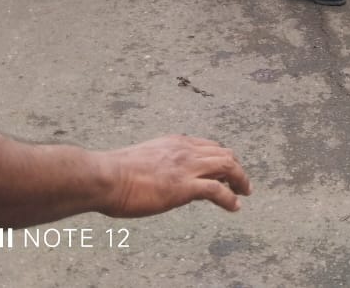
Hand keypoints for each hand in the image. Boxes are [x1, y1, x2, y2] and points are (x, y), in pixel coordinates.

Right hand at [99, 135, 251, 215]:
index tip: (225, 168)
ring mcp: (186, 168)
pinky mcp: (184, 187)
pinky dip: (230, 198)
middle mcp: (185, 150)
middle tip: (241, 182)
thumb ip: (156, 164)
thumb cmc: (112, 172)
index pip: (208, 146)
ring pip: (227, 166)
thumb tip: (157, 177)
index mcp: (174, 143)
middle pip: (223, 153)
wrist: (104, 176)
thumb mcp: (141, 160)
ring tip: (245, 191)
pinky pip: (217, 190)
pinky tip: (235, 206)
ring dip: (240, 179)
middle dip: (236, 167)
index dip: (220, 157)